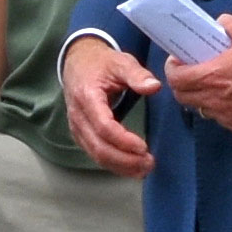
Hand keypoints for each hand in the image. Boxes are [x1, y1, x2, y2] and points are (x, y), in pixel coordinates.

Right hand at [56, 33, 156, 178]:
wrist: (78, 62)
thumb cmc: (101, 63)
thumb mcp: (121, 62)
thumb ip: (137, 74)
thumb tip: (154, 86)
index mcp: (87, 97)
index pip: (104, 126)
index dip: (123, 140)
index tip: (144, 147)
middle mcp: (78, 116)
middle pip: (99, 147)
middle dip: (125, 160)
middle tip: (149, 163)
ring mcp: (77, 127)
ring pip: (96, 155)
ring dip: (120, 166)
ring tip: (143, 169)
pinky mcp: (80, 134)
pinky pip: (94, 154)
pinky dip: (113, 164)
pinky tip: (130, 167)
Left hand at [160, 12, 231, 137]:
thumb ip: (228, 23)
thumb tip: (218, 24)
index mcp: (213, 76)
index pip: (176, 78)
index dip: (173, 69)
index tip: (179, 60)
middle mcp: (215, 100)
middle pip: (182, 97)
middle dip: (181, 83)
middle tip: (191, 71)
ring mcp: (227, 116)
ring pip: (200, 108)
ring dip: (200, 96)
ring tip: (212, 83)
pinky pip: (219, 118)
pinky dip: (218, 108)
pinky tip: (231, 96)